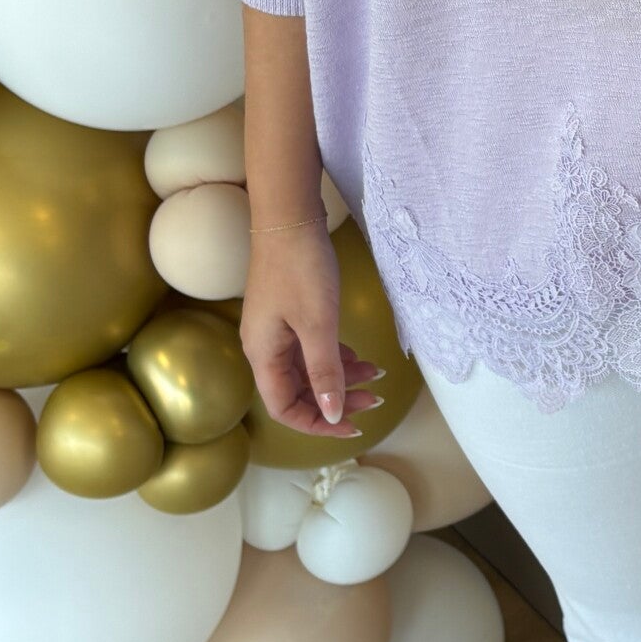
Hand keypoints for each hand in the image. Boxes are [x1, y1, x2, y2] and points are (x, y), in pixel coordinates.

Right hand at [241, 220, 382, 437]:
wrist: (289, 218)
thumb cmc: (301, 270)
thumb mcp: (318, 325)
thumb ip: (325, 372)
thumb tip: (330, 414)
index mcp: (264, 356)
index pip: (285, 409)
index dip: (318, 424)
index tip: (354, 424)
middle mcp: (265, 349)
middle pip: (298, 392)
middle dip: (336, 400)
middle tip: (375, 399)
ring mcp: (276, 331)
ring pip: (308, 370)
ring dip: (341, 378)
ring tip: (376, 376)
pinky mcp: (288, 315)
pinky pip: (311, 350)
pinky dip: (335, 358)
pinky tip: (358, 357)